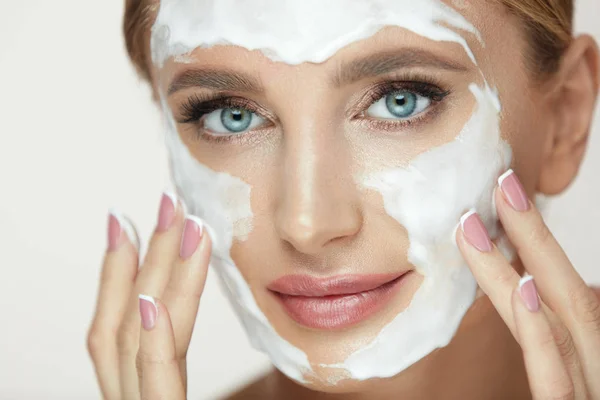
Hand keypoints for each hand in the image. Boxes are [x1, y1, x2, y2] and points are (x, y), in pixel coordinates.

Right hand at [87, 193, 211, 399]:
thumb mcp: (173, 393)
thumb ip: (169, 370)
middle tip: (169, 201)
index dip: (118, 270)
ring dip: (159, 277)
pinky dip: (153, 344)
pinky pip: (156, 384)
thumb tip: (170, 312)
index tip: (126, 220)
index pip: (117, 324)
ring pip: (138, 338)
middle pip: (130, 318)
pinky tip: (153, 305)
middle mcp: (129, 395)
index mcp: (134, 387)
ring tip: (184, 224)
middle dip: (149, 256)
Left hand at [456, 169, 599, 398]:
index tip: (501, 204)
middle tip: (499, 185)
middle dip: (532, 237)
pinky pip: (560, 381)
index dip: (534, 247)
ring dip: (524, 267)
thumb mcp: (569, 372)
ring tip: (483, 222)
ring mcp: (592, 391)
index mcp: (591, 357)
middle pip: (566, 294)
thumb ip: (560, 345)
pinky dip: (546, 334)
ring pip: (562, 323)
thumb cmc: (580, 391)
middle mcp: (598, 368)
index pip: (561, 296)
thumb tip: (542, 296)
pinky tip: (526, 290)